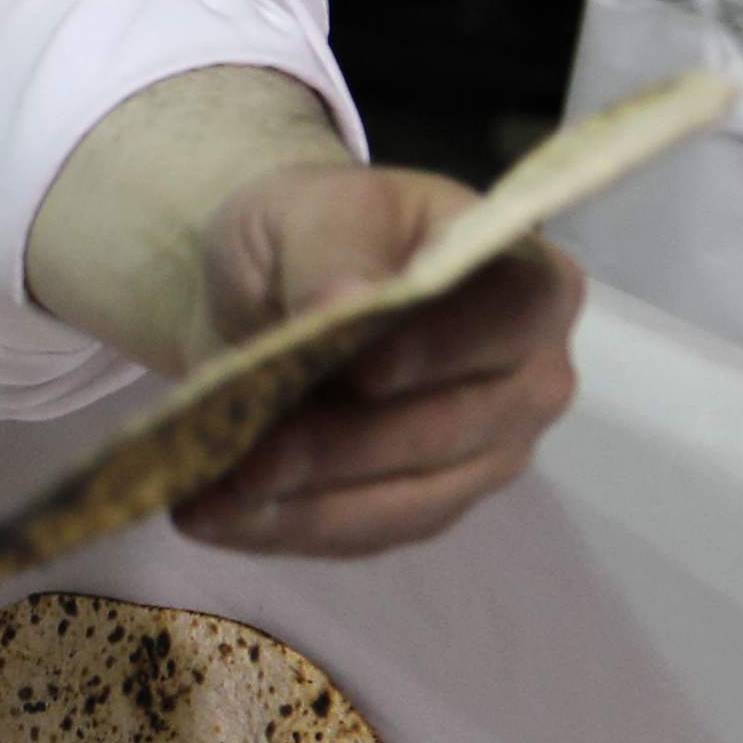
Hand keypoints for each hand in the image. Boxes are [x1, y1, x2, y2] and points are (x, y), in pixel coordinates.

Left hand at [171, 160, 585, 557]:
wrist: (271, 286)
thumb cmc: (312, 231)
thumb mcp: (309, 210)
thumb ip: (334, 248)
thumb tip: (347, 302)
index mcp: (527, 279)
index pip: (512, 319)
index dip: (442, 350)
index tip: (362, 370)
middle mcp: (528, 376)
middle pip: (455, 425)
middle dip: (347, 448)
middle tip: (254, 459)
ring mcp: (488, 450)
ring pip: (413, 499)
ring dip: (310, 508)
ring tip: (214, 502)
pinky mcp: (431, 502)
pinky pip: (371, 532)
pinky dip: (290, 530)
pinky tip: (220, 519)